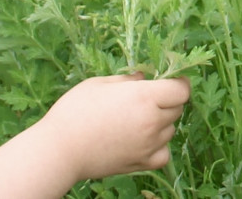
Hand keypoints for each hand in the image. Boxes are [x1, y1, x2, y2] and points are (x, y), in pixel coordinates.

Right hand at [52, 76, 191, 181]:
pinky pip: (164, 153)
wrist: (60, 150)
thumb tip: (144, 78)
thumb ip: (128, 79)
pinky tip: (143, 140)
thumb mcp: (100, 83)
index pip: (181, 90)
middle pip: (177, 109)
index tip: (170, 80)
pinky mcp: (141, 163)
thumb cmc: (74, 111)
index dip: (179, 83)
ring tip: (136, 120)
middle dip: (167, 101)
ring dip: (161, 123)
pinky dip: (159, 147)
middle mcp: (151, 121)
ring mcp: (148, 145)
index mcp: (144, 96)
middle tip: (147, 99)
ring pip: (170, 130)